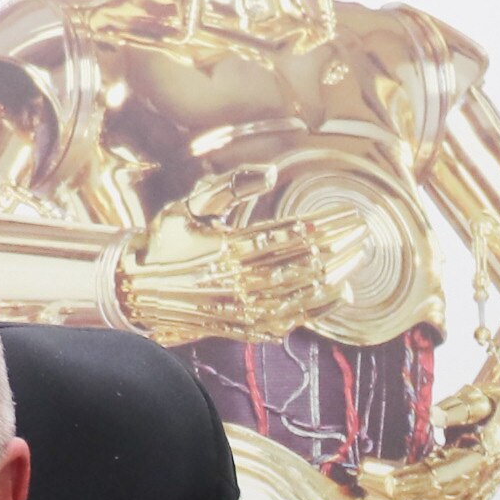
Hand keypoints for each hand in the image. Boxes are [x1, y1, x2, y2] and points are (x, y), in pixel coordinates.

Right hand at [110, 196, 370, 343]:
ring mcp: (241, 308)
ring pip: (301, 294)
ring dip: (336, 275)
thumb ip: (231, 186)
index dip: (326, 225)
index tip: (350, 215)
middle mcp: (238, 281)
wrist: (135, 289)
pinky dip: (317, 309)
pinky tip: (339, 294)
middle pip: (303, 265)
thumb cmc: (165, 241)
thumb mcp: (190, 205)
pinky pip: (289, 321)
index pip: (291, 236)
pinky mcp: (242, 328)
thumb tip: (271, 172)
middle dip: (340, 247)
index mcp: (228, 247)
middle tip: (364, 233)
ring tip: (359, 258)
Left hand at [355, 386, 499, 499]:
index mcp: (480, 458)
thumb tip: (431, 416)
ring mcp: (472, 498)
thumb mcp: (483, 399)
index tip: (371, 471)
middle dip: (387, 490)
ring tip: (365, 489)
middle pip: (423, 496)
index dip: (399, 477)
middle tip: (358, 478)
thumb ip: (459, 408)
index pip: (433, 476)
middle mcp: (475, 484)